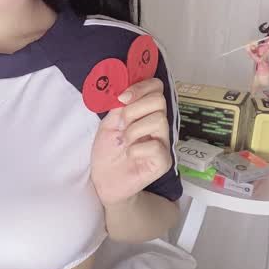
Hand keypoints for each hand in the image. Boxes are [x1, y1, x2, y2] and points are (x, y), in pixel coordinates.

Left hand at [90, 77, 171, 206]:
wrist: (104, 180)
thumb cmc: (107, 152)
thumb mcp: (109, 123)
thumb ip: (120, 106)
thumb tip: (126, 90)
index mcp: (145, 112)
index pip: (156, 87)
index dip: (141, 87)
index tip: (122, 98)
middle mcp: (158, 125)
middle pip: (159, 100)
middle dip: (134, 110)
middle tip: (122, 125)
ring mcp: (163, 142)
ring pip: (159, 120)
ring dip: (134, 131)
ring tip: (125, 143)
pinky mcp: (164, 161)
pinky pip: (156, 146)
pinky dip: (136, 149)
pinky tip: (130, 155)